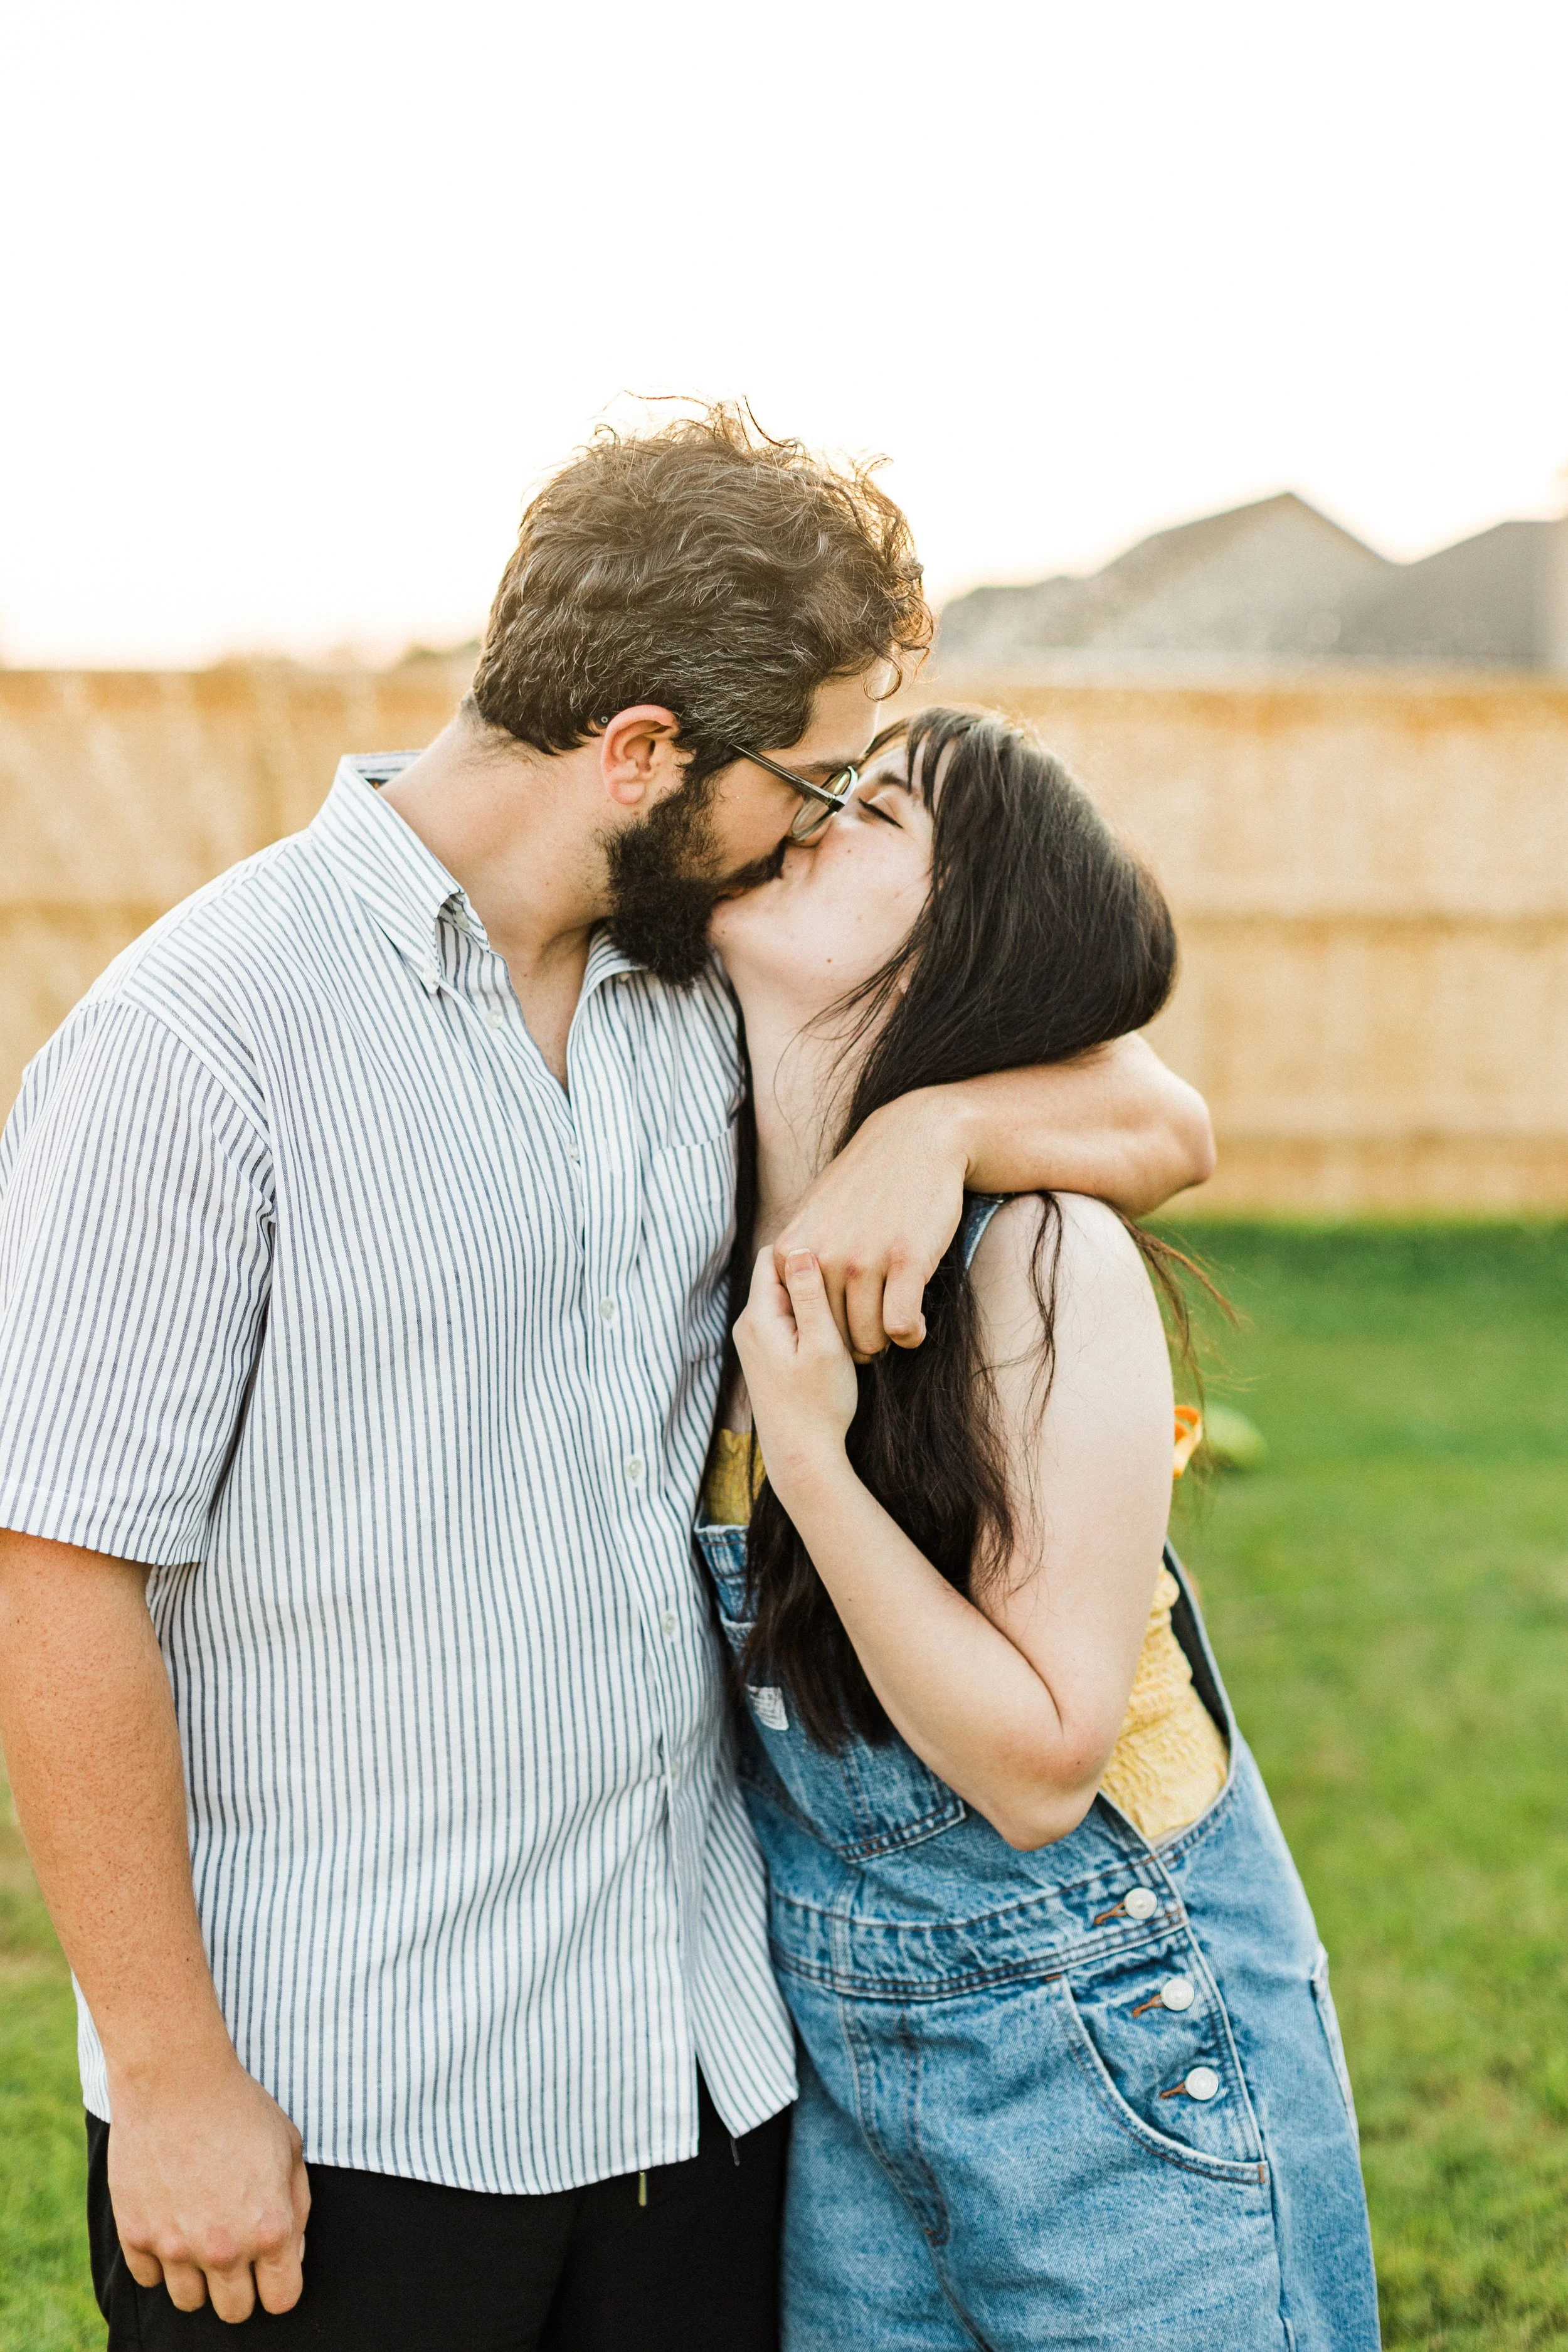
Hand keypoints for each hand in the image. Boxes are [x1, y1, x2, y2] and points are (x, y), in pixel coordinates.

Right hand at [107, 2050, 309, 2322]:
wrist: (176, 2079)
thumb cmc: (240, 2107)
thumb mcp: (290, 2148)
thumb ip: (297, 2207)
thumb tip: (292, 2253)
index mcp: (269, 2229)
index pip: (281, 2300)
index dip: (280, 2285)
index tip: (271, 2267)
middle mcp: (223, 2249)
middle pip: (234, 2311)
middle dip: (241, 2288)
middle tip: (236, 2251)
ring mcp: (175, 2246)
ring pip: (189, 2302)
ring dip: (198, 2278)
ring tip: (200, 2235)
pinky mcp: (136, 2235)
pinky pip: (149, 2278)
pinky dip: (159, 2260)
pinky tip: (169, 2222)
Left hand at [734, 1248, 860, 1495]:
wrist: (801, 1457)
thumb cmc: (819, 1404)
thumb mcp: (823, 1345)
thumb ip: (811, 1296)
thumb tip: (800, 1246)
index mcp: (758, 1316)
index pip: (775, 1254)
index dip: (809, 1247)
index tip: (841, 1250)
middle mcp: (748, 1324)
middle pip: (778, 1274)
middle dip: (812, 1273)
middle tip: (850, 1279)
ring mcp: (754, 1340)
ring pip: (784, 1297)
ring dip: (813, 1298)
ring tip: (845, 1312)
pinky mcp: (764, 1354)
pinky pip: (785, 1318)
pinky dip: (808, 1318)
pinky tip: (833, 1334)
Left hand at [773, 1091, 967, 1357]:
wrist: (914, 1141)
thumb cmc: (866, 1181)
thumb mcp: (814, 1213)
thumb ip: (799, 1254)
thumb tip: (791, 1295)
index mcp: (792, 1250)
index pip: (797, 1322)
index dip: (822, 1333)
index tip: (843, 1325)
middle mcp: (822, 1257)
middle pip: (834, 1337)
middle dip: (856, 1342)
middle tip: (874, 1330)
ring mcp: (863, 1259)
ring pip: (870, 1338)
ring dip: (885, 1342)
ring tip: (896, 1325)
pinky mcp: (906, 1260)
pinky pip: (901, 1325)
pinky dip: (910, 1335)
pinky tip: (916, 1325)